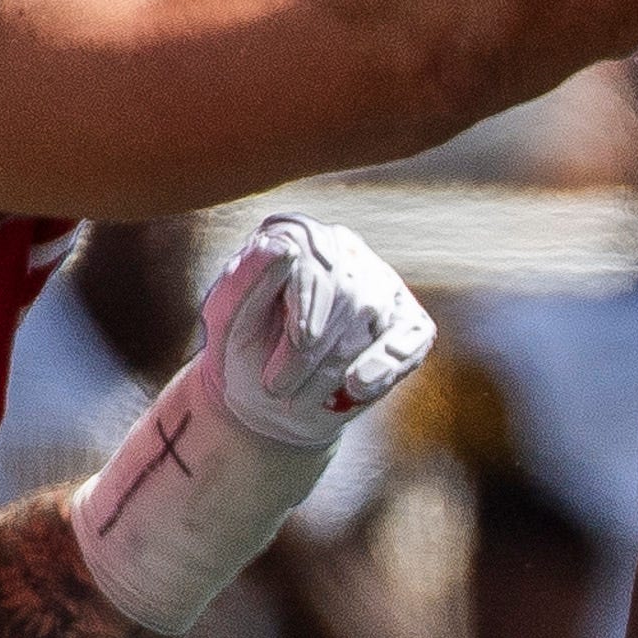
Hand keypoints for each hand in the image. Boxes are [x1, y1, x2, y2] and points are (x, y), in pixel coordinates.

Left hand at [199, 214, 433, 448]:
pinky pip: (410, 338)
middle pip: (345, 289)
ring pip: (372, 315)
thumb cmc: (242, 351)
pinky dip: (385, 367)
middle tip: (278, 389)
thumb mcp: (226, 319)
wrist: (269, 400)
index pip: (313, 251)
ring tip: (297, 399)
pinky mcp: (407, 322)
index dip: (307, 302)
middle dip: (313, 349)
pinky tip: (356, 389)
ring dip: (334, 367)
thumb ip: (245, 278)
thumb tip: (284, 246)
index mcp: (296, 236)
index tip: (295, 344)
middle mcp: (343, 250)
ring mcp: (380, 284)